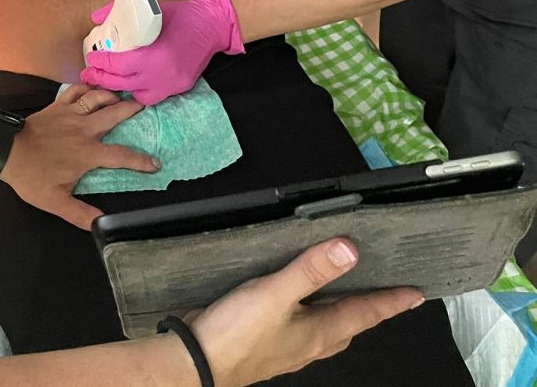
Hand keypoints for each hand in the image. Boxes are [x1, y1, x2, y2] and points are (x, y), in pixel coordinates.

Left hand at [1, 84, 158, 230]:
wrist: (7, 151)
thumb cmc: (32, 177)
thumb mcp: (55, 202)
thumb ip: (79, 214)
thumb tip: (102, 225)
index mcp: (87, 153)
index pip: (121, 156)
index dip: (140, 160)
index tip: (155, 163)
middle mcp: (84, 129)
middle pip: (115, 114)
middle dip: (132, 109)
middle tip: (145, 105)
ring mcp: (71, 113)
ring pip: (98, 97)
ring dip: (113, 96)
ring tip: (123, 97)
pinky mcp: (58, 105)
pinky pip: (77, 90)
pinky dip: (88, 88)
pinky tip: (94, 90)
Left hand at [80, 0, 242, 105]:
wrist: (213, 25)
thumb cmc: (181, 15)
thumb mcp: (151, 9)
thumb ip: (121, 12)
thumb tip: (96, 18)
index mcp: (152, 55)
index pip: (117, 66)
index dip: (101, 63)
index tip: (91, 58)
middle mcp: (161, 74)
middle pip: (122, 84)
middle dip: (102, 79)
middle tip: (89, 73)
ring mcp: (171, 84)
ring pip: (136, 95)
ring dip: (120, 88)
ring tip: (108, 79)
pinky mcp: (180, 88)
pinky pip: (153, 96)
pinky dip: (140, 91)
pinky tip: (132, 83)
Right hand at [190, 238, 423, 385]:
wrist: (197, 363)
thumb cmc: (239, 332)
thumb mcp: (276, 293)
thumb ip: (311, 271)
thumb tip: (350, 250)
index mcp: (319, 332)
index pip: (365, 314)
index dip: (391, 302)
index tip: (416, 294)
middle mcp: (309, 344)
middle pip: (349, 326)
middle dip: (368, 310)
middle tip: (384, 292)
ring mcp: (288, 348)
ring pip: (325, 330)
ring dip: (339, 312)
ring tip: (343, 292)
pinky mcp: (266, 345)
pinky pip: (300, 328)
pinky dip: (309, 313)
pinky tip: (294, 303)